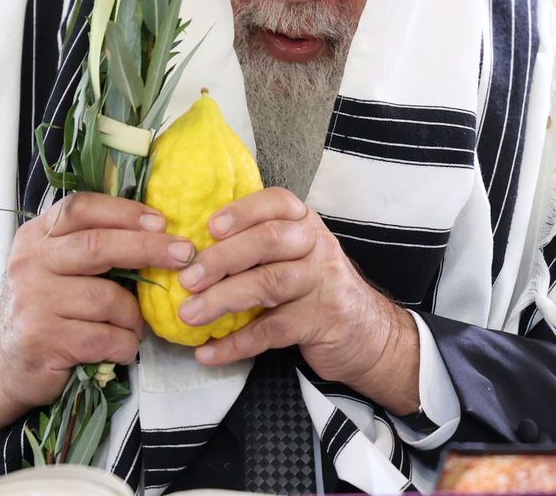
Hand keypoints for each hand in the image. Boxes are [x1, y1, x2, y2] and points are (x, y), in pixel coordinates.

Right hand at [0, 193, 195, 456]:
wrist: (0, 364)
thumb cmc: (41, 309)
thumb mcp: (52, 266)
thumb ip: (87, 245)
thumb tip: (155, 228)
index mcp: (35, 237)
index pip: (80, 208)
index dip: (124, 212)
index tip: (161, 220)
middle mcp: (30, 264)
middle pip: (98, 246)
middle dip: (148, 248)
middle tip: (184, 254)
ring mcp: (34, 302)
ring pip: (108, 299)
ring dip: (134, 316)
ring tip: (135, 325)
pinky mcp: (44, 339)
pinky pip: (104, 337)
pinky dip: (124, 344)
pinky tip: (122, 347)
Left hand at [174, 188, 420, 413]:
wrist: (369, 334)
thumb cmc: (316, 289)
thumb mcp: (296, 256)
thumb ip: (258, 247)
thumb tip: (191, 252)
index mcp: (305, 223)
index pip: (277, 202)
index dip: (242, 212)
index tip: (209, 228)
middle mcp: (317, 246)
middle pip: (268, 242)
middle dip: (222, 258)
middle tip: (187, 278)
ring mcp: (323, 283)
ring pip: (269, 284)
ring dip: (223, 299)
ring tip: (189, 314)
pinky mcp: (322, 321)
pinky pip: (272, 331)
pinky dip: (236, 344)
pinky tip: (209, 353)